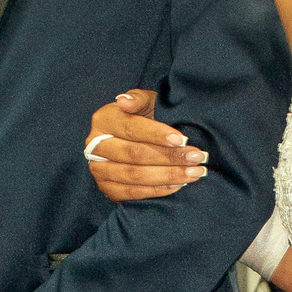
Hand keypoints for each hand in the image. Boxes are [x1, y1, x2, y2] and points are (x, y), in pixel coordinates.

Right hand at [85, 88, 208, 201]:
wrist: (140, 140)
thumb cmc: (147, 118)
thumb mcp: (146, 102)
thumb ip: (138, 98)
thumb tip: (124, 101)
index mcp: (104, 119)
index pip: (131, 128)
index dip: (157, 135)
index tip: (182, 140)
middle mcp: (95, 145)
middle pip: (134, 154)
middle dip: (169, 157)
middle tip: (196, 157)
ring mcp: (98, 169)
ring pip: (134, 176)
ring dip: (168, 175)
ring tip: (193, 172)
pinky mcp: (106, 188)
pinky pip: (133, 193)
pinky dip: (158, 190)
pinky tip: (179, 185)